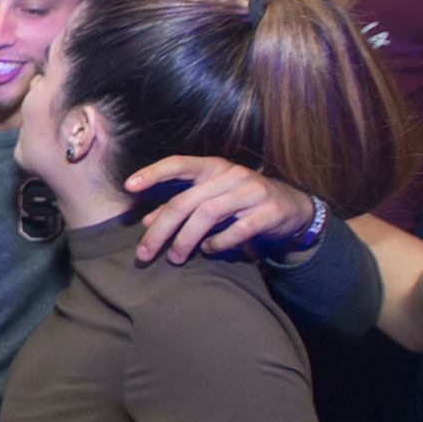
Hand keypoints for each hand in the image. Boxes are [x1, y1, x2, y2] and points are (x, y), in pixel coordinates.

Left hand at [125, 157, 314, 264]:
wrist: (293, 207)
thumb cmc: (241, 202)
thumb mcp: (210, 199)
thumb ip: (179, 208)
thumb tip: (146, 222)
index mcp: (213, 167)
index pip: (178, 164)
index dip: (153, 173)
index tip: (128, 186)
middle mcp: (231, 175)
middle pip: (185, 201)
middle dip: (161, 230)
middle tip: (144, 253)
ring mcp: (251, 192)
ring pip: (207, 215)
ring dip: (185, 240)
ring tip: (175, 258)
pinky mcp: (268, 212)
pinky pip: (236, 231)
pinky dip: (217, 244)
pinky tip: (209, 251)